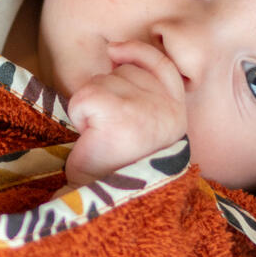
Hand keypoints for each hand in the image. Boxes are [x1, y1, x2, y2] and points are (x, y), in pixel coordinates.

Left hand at [63, 40, 187, 186]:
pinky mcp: (119, 113)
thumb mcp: (143, 132)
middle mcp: (167, 109)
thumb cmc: (121, 172)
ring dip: (90, 106)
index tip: (116, 50)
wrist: (110, 206)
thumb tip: (116, 58)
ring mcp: (145, 109)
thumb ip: (144, 99)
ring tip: (99, 138)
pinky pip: (84, 96)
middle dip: (106, 93)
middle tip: (106, 132)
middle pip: (124, 73)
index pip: (163, 66)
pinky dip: (77, 114)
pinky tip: (89, 137)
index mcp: (177, 114)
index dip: (138, 53)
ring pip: (101, 82)